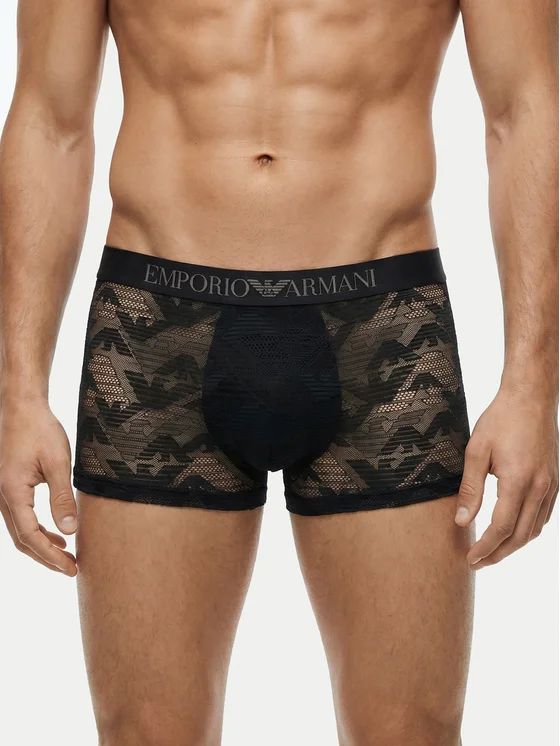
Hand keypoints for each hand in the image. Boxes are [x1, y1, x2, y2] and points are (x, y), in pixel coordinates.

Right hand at [0, 398, 76, 575]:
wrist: (22, 407)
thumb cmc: (40, 430)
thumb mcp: (58, 463)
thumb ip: (62, 498)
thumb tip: (69, 530)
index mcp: (12, 493)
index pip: (30, 536)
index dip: (50, 556)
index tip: (70, 567)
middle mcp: (2, 496)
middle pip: (22, 539)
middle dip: (46, 557)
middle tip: (71, 569)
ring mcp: (3, 492)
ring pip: (20, 530)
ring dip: (42, 545)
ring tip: (66, 554)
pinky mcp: (9, 486)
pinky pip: (20, 517)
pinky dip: (37, 529)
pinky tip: (56, 532)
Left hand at [455, 386, 557, 567]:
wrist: (531, 397)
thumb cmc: (500, 419)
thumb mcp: (476, 451)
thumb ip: (470, 488)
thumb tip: (462, 520)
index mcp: (518, 482)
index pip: (500, 528)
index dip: (485, 548)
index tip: (470, 559)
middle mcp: (539, 488)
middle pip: (519, 536)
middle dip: (498, 554)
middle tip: (477, 562)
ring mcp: (550, 486)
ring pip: (534, 529)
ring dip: (513, 545)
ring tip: (492, 551)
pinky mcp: (554, 481)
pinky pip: (543, 515)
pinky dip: (527, 529)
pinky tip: (512, 531)